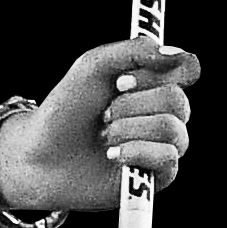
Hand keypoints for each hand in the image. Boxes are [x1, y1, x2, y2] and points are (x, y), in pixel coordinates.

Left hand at [0, 36, 199, 213]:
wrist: (39, 156)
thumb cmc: (66, 109)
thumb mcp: (92, 66)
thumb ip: (133, 51)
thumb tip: (176, 54)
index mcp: (155, 84)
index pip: (187, 69)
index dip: (157, 74)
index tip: (121, 81)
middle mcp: (165, 113)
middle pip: (177, 100)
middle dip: (132, 104)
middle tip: (104, 113)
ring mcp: (163, 145)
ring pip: (172, 129)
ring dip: (130, 128)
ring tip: (104, 135)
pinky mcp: (157, 176)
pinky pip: (168, 159)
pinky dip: (137, 152)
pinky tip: (112, 154)